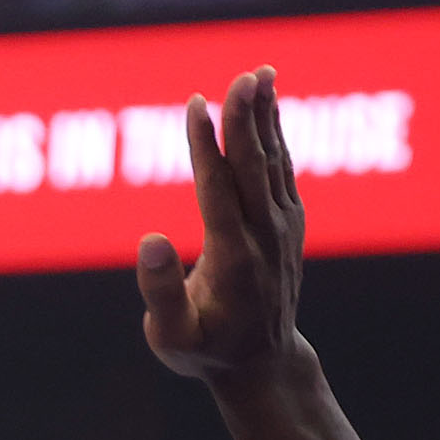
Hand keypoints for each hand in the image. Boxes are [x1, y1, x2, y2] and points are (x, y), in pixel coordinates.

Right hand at [135, 66, 305, 386]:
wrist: (262, 364)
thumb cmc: (205, 352)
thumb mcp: (171, 338)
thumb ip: (160, 292)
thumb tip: (149, 240)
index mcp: (232, 261)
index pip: (218, 192)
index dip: (207, 148)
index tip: (196, 106)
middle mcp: (265, 238)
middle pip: (254, 168)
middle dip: (247, 120)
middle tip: (244, 77)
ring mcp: (283, 229)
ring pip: (274, 162)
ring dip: (266, 117)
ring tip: (260, 75)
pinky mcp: (290, 224)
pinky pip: (282, 170)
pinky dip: (274, 135)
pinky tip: (267, 106)